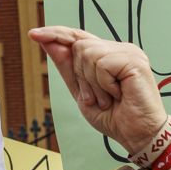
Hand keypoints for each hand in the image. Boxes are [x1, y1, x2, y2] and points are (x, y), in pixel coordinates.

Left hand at [28, 26, 167, 152]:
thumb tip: (49, 43)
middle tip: (98, 98)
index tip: (33, 35)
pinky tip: (118, 94)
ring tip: (109, 98)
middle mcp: (120, 49)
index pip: (78, 37)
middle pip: (79, 46)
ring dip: (92, 83)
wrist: (137, 135)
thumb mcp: (82, 93)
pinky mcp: (134, 60)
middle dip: (80, 76)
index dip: (56, 34)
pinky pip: (102, 64)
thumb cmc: (115, 118)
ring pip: (88, 53)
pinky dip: (104, 85)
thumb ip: (67, 68)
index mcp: (109, 55)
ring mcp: (129, 53)